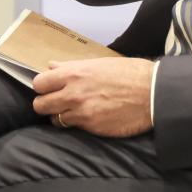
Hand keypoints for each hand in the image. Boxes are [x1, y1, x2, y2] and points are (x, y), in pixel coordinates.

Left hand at [32, 57, 155, 137]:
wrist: (153, 93)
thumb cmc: (129, 73)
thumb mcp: (99, 63)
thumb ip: (72, 66)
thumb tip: (52, 66)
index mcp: (74, 73)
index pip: (39, 83)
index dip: (43, 87)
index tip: (49, 88)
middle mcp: (73, 93)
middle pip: (40, 105)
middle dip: (46, 104)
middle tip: (57, 103)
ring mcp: (81, 112)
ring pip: (54, 119)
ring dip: (60, 116)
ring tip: (73, 112)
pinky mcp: (91, 127)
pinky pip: (72, 128)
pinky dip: (76, 124)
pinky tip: (87, 118)